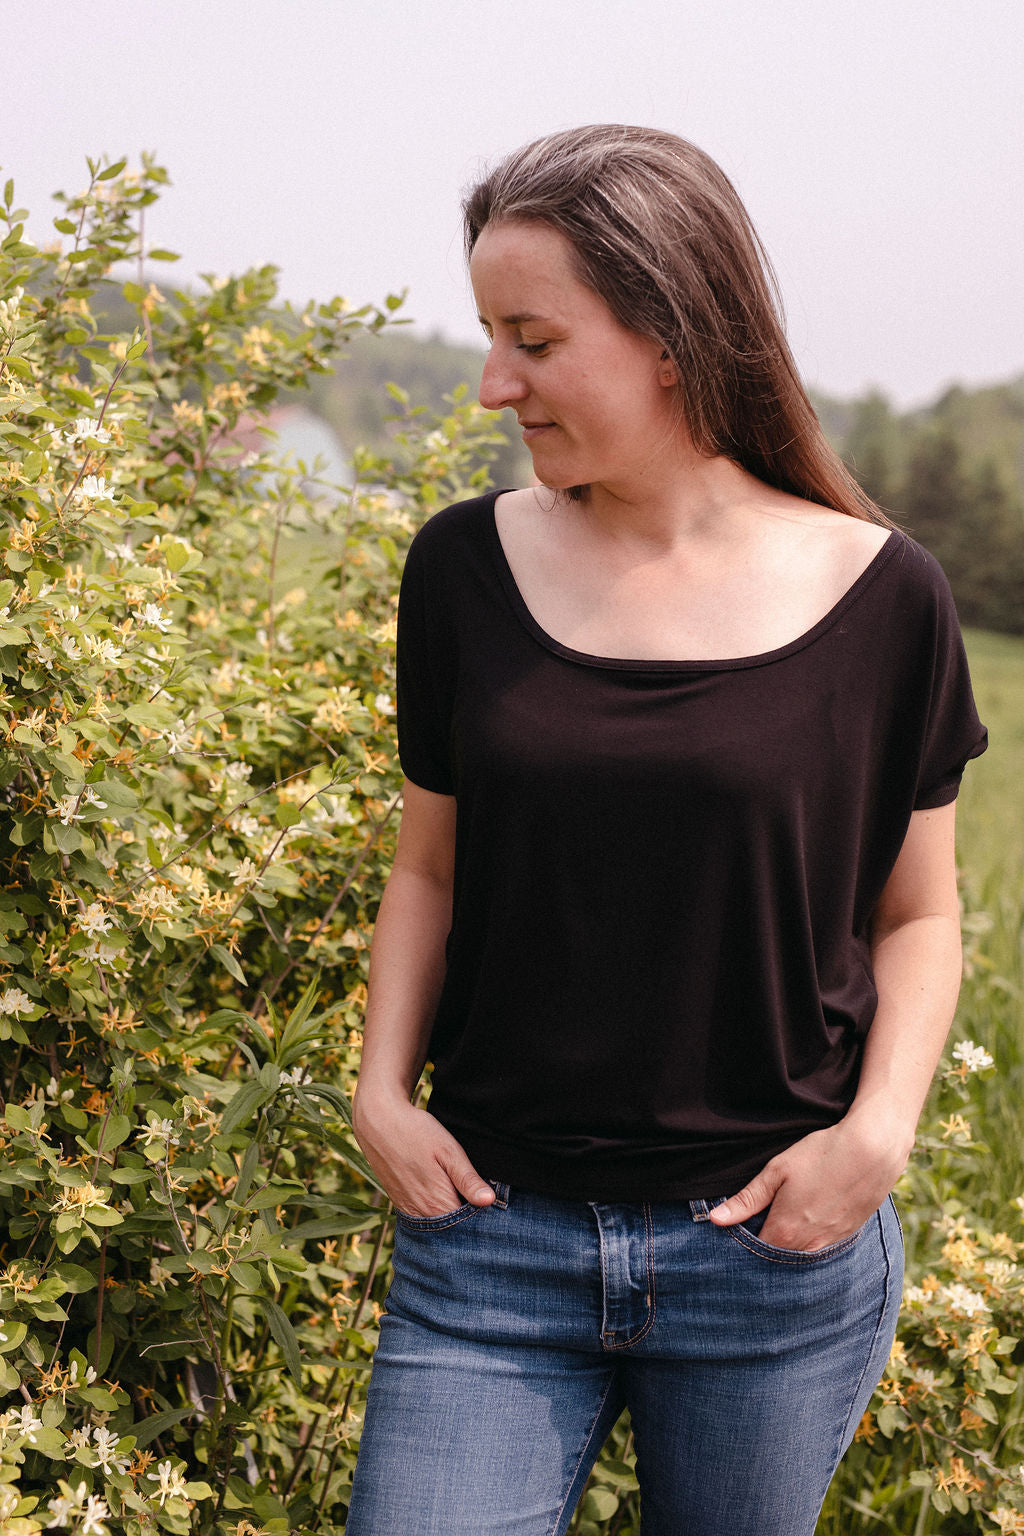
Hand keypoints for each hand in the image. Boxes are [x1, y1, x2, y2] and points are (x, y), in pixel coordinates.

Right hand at [352, 1089, 494, 1218]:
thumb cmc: (416, 1132)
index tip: (490, 1197)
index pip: (470, 1224)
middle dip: (468, 1214)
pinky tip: (442, 1188)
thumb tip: (489, 1202)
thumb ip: (468, 1179)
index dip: (483, 1212)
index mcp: (437, 1204)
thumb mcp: (448, 1151)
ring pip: (439, 1221)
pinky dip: (436, 1207)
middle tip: (476, 1189)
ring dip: (452, 1211)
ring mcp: (408, 1210)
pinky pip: (425, 1214)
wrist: (378, 1122)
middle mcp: (421, 1215)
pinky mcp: (400, 1203)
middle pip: (454, 1226)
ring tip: (458, 1186)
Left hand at [708, 1113, 911, 1250]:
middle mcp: (808, 1247)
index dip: (741, 1245)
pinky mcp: (847, 1236)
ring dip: (788, 1246)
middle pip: (777, 1259)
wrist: (873, 1151)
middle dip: (764, 1248)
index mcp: (785, 1232)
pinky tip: (807, 1221)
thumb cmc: (821, 1155)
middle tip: (756, 1227)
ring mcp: (831, 1244)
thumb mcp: (778, 1171)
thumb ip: (747, 1199)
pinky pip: (821, 1249)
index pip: (754, 1254)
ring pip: (800, 1256)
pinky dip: (809, 1242)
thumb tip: (716, 1220)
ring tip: (782, 1222)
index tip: (733, 1233)